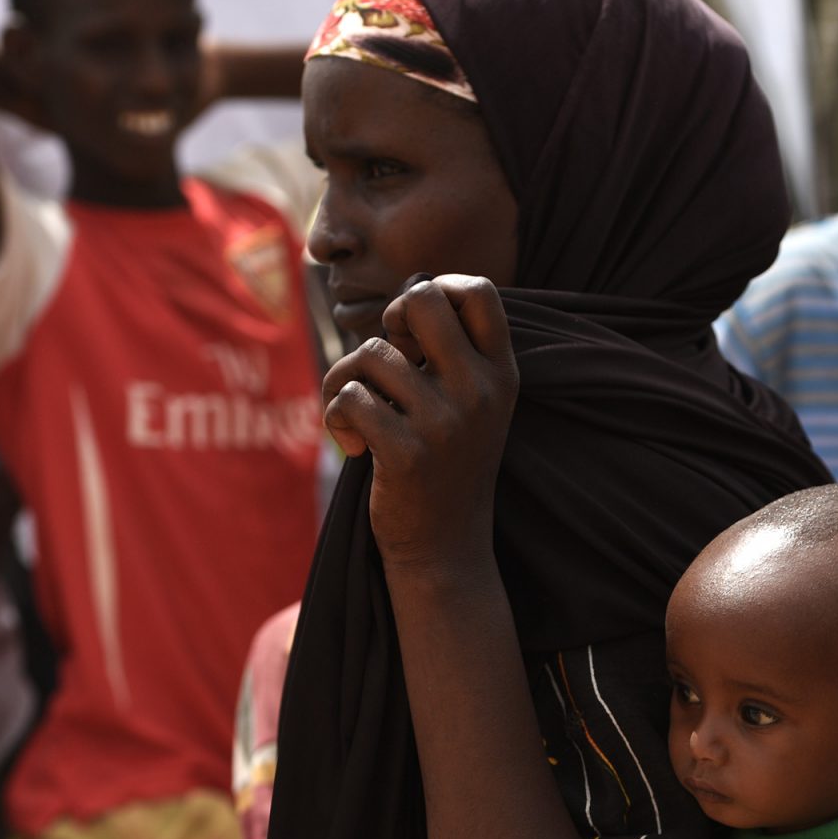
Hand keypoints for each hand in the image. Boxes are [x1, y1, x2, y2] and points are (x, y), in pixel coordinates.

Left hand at [322, 275, 519, 575]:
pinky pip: (348, 398)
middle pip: (420, 300)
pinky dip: (336, 418)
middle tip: (386, 358)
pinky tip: (355, 446)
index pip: (479, 292)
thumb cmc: (446, 465)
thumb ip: (451, 352)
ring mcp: (445, 423)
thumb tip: (410, 291)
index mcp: (501, 374)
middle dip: (388, 319)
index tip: (416, 329)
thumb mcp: (471, 404)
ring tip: (358, 414)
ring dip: (346, 380)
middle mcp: (480, 392)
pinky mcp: (406, 454)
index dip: (437, 289)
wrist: (445, 549)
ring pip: (371, 356)